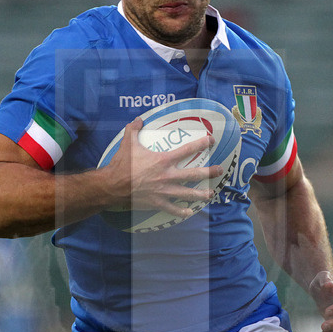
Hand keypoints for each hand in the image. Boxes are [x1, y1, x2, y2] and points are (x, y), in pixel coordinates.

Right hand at [105, 118, 223, 217]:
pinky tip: (189, 212)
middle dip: (209, 172)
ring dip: (201, 194)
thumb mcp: (128, 143)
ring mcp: (164, 191)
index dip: (201, 144)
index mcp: (163, 160)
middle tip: (220, 171)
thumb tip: (139, 119)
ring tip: (211, 194)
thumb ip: (134, 130)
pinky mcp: (157, 203)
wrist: (112, 186)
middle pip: (194, 174)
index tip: (211, 140)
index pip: (187, 150)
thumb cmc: (121, 164)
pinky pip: (173, 209)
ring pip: (188, 194)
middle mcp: (168, 176)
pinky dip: (182, 212)